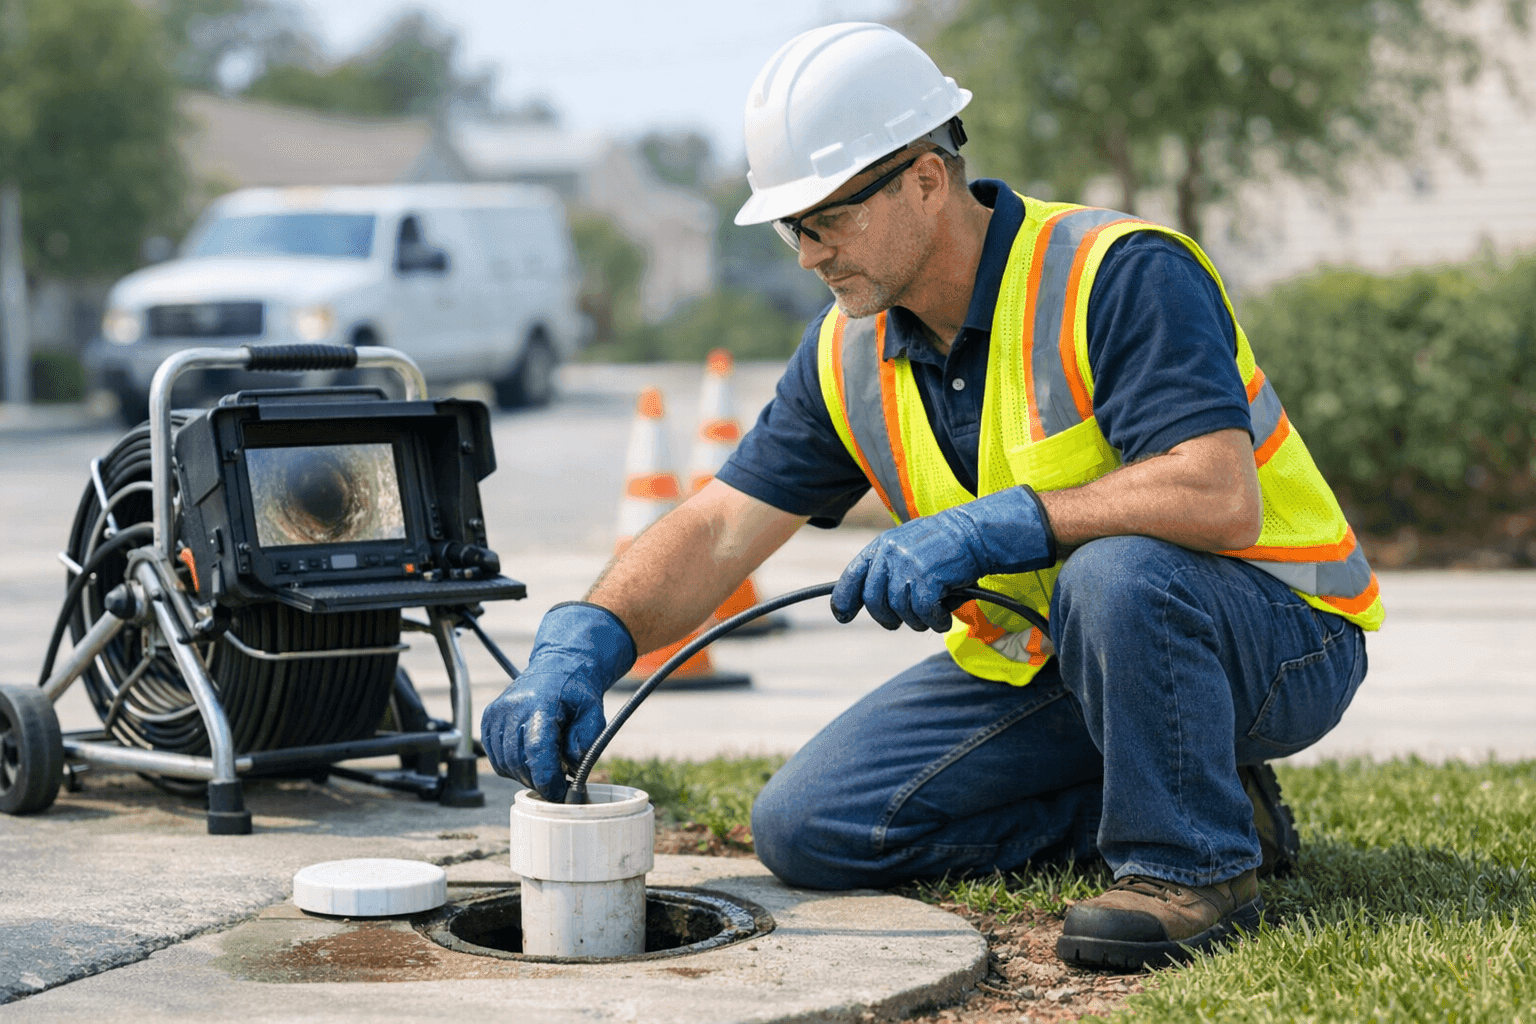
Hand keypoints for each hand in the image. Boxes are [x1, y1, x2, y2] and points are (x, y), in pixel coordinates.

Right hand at [480, 602, 635, 801]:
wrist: (556, 666)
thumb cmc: (575, 691)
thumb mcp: (593, 711)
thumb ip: (586, 740)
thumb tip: (572, 768)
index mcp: (541, 704)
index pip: (537, 750)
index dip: (547, 779)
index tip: (560, 794)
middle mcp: (513, 707)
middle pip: (518, 762)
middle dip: (539, 781)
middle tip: (558, 782)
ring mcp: (497, 713)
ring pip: (504, 764)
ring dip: (525, 775)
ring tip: (546, 767)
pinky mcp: (488, 719)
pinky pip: (495, 758)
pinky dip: (511, 766)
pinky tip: (529, 759)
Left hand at [832, 485, 1056, 631]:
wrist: (977, 532)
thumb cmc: (946, 544)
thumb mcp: (909, 546)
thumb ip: (888, 567)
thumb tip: (871, 598)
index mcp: (882, 545)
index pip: (852, 576)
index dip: (843, 600)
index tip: (843, 615)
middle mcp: (891, 555)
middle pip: (874, 601)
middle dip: (886, 617)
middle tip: (897, 623)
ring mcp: (908, 567)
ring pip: (900, 610)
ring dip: (916, 620)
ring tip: (931, 616)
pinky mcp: (928, 579)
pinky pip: (924, 613)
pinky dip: (934, 621)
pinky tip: (943, 618)